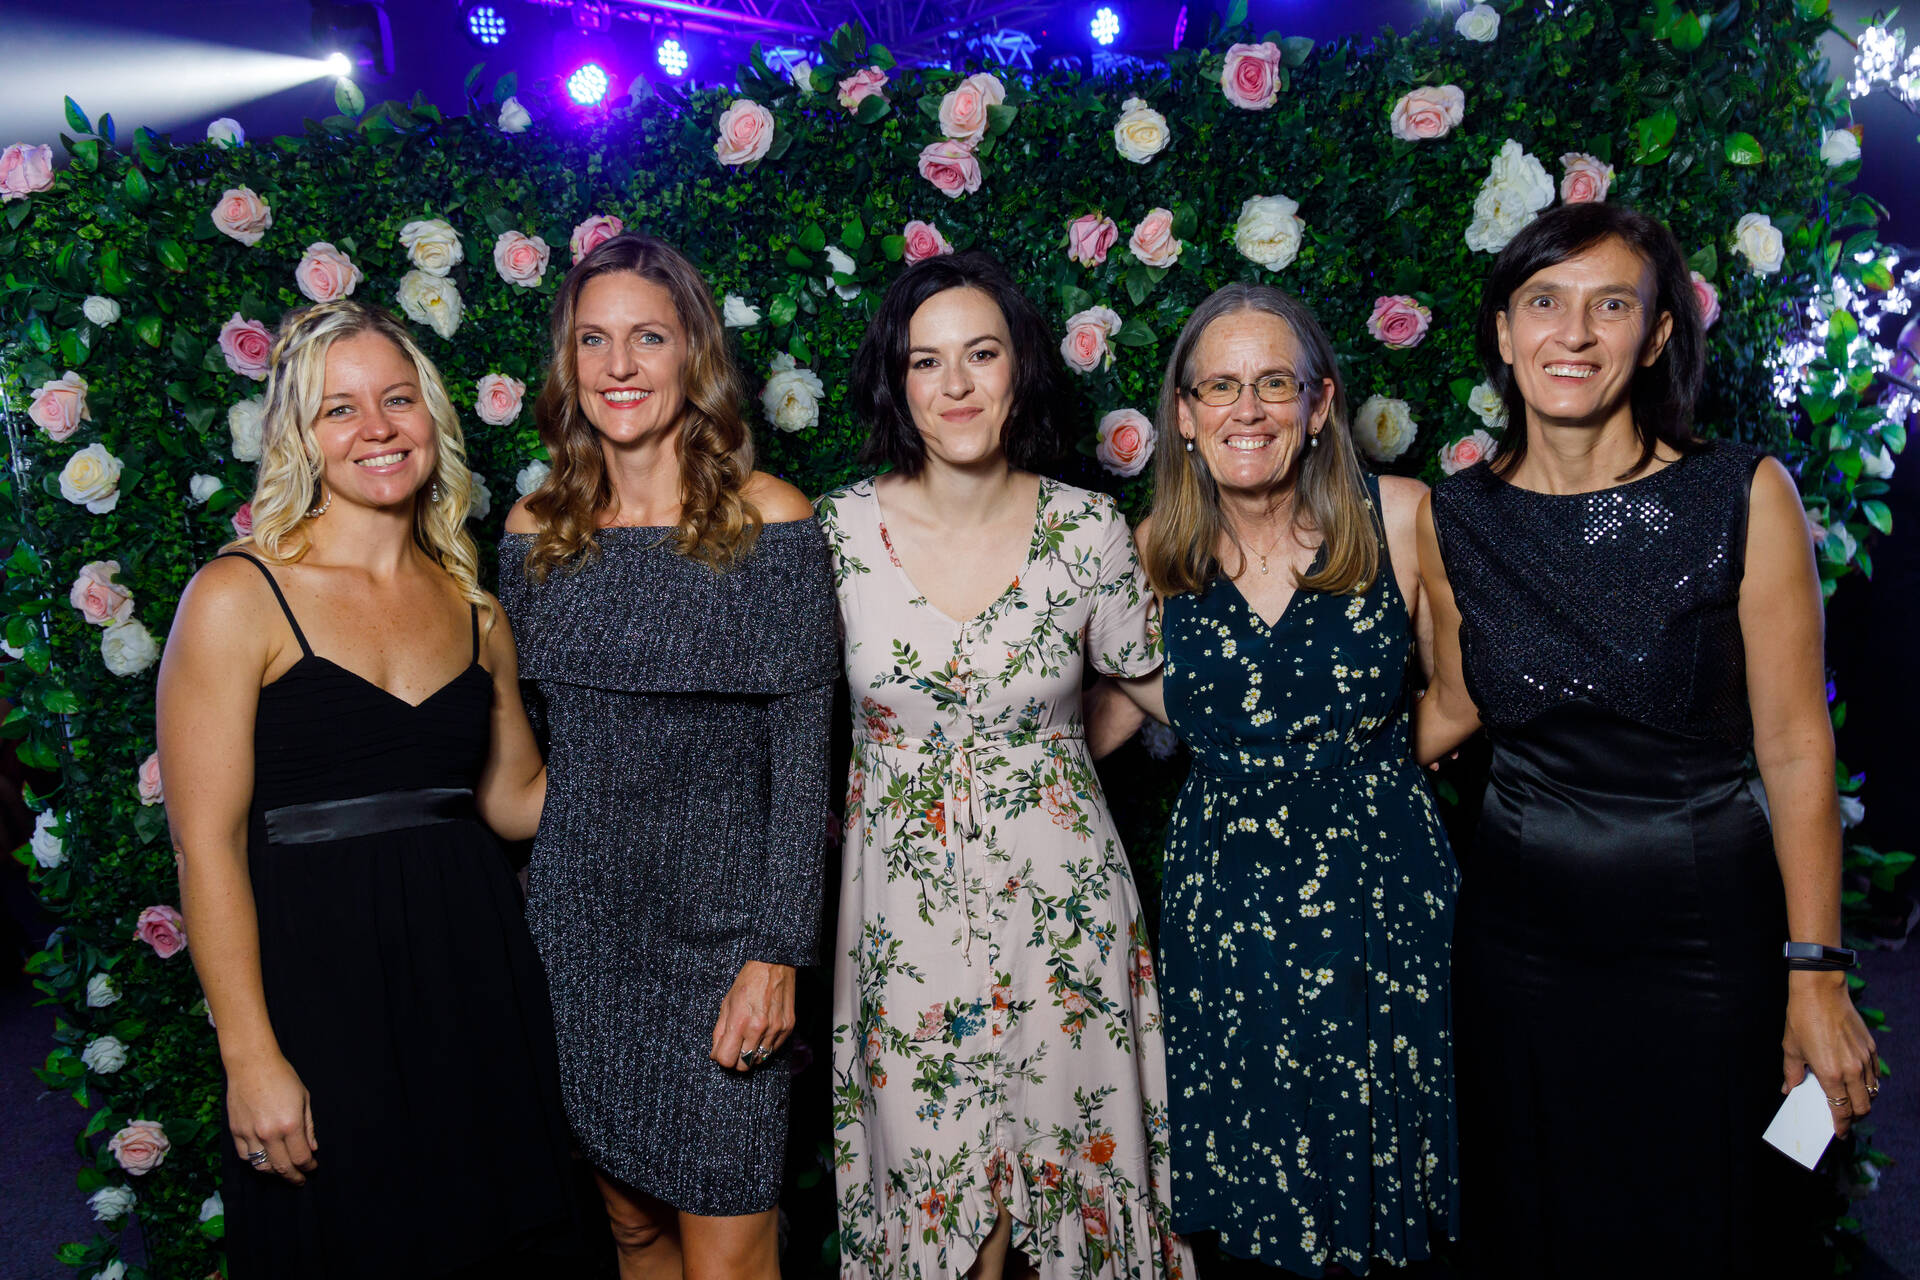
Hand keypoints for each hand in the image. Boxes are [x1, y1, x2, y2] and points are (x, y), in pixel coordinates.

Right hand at [227, 1051, 317, 1182]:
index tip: (312, 1168)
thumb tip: (312, 1148)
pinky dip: (255, 1162)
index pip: (301, 1158)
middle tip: (299, 1180)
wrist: (252, 1064)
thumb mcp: (304, 1099)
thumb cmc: (282, 1077)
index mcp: (290, 1125)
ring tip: (282, 1171)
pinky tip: (264, 1160)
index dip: (308, 1167)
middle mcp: (269, 1133)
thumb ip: (308, 1126)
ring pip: (261, 1167)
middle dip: (293, 1177)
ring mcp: (250, 1134)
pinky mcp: (236, 1132)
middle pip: (282, 1167)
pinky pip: (245, 1156)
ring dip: (274, 1173)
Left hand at [710, 961, 795, 1072]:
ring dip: (751, 1053)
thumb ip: (719, 1031)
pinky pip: (773, 1050)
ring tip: (749, 1037)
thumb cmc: (748, 982)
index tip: (722, 1051)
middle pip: (743, 1065)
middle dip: (736, 1060)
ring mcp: (775, 1029)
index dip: (722, 1058)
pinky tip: (762, 1032)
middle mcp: (759, 1028)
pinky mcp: (788, 1028)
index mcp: (740, 1022)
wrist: (774, 965)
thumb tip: (716, 1053)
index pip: (727, 1060)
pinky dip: (765, 1046)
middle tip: (735, 1048)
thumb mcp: (726, 1003)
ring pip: (759, 1060)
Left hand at [1781, 970, 1879, 1135]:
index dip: (1841, 1125)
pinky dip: (1869, 1084)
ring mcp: (1864, 1059)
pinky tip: (1858, 1083)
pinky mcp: (1871, 1048)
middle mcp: (1852, 1070)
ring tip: (1851, 1102)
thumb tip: (1789, 1089)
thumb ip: (1792, 1073)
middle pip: (1862, 1107)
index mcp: (1830, 1074)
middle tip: (1844, 1119)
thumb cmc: (1802, 1019)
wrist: (1821, 992)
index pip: (1841, 1110)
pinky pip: (1875, 1075)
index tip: (1839, 1133)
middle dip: (1854, 1117)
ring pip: (1872, 1092)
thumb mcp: (1791, 1048)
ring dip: (1864, 1102)